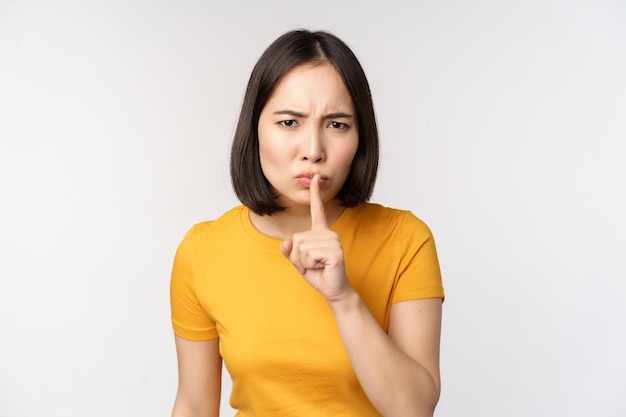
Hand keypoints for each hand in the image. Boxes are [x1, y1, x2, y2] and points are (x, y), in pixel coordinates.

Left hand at [280, 174, 351, 301]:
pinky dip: (310, 266)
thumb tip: (287, 242)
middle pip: (297, 238)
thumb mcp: (298, 261)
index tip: (315, 178)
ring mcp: (333, 241)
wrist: (333, 290)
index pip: (316, 210)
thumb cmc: (317, 274)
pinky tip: (322, 267)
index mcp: (320, 232)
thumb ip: (290, 251)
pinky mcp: (335, 252)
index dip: (315, 194)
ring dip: (304, 262)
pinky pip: (309, 255)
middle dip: (298, 257)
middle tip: (312, 264)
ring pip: (302, 248)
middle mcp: (328, 233)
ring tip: (318, 266)